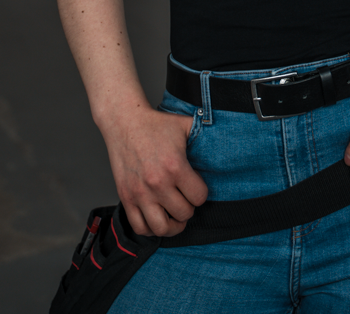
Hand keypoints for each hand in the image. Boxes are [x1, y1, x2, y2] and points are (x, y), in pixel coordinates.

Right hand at [101, 106, 207, 236]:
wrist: (125, 122)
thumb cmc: (156, 124)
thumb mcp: (186, 125)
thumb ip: (205, 135)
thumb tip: (224, 142)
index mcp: (175, 166)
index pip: (199, 197)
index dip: (201, 193)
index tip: (196, 186)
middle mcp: (157, 183)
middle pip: (183, 213)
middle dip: (189, 208)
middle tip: (186, 199)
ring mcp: (140, 193)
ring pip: (162, 228)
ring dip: (172, 224)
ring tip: (174, 215)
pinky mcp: (126, 197)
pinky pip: (139, 226)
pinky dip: (150, 228)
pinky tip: (157, 217)